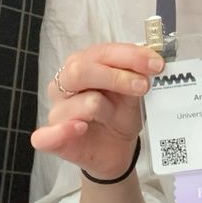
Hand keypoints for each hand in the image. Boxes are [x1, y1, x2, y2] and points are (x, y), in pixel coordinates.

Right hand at [31, 43, 163, 179]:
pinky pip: (46, 135)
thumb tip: (151, 61)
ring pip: (75, 102)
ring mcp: (56, 112)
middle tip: (143, 86)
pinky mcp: (51, 139)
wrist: (116, 150)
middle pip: (80, 71)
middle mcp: (64, 85)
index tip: (156, 64)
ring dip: (105, 108)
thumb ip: (137, 75)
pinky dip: (63, 131)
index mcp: (83, 65)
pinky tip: (80, 128)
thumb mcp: (133, 93)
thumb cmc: (120, 114)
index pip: (101, 53)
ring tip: (117, 117)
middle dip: (116, 76)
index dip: (129, 56)